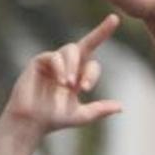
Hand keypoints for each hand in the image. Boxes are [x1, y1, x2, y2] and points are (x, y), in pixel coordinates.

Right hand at [2, 14, 122, 131]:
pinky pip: (54, 56)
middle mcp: (67, 65)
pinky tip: (60, 81)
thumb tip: (121, 107)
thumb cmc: (55, 118)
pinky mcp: (39, 62)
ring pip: (71, 49)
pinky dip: (59, 67)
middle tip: (106, 37)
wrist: (32, 122)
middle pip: (87, 44)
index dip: (91, 75)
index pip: (93, 64)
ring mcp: (53, 61)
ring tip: (69, 84)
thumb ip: (100, 110)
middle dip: (102, 32)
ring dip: (73, 66)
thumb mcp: (83, 115)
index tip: (85, 89)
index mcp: (79, 75)